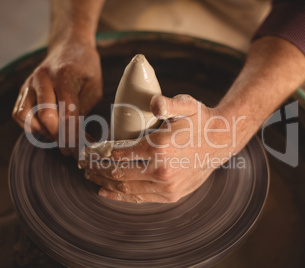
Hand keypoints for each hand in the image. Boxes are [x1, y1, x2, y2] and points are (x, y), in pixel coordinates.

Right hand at [12, 39, 102, 154]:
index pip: (67, 112)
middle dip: (58, 137)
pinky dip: (30, 126)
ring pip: (27, 117)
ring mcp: (29, 83)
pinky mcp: (22, 89)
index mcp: (64, 75)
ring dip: (43, 132)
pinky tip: (46, 128)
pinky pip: (19, 114)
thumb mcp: (94, 87)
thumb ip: (84, 109)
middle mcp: (42, 78)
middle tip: (69, 148)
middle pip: (45, 116)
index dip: (72, 134)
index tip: (78, 149)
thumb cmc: (85, 68)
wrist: (68, 46)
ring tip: (58, 136)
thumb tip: (78, 137)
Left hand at [81, 94, 245, 202]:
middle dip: (96, 169)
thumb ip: (167, 103)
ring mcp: (167, 186)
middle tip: (83, 165)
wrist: (221, 142)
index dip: (97, 153)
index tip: (86, 151)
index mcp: (160, 147)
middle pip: (118, 172)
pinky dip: (119, 196)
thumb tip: (153, 102)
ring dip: (104, 183)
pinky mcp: (171, 195)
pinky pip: (140, 198)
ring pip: (126, 188)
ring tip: (90, 177)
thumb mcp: (186, 105)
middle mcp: (162, 170)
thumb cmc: (200, 120)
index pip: (117, 153)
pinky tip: (106, 192)